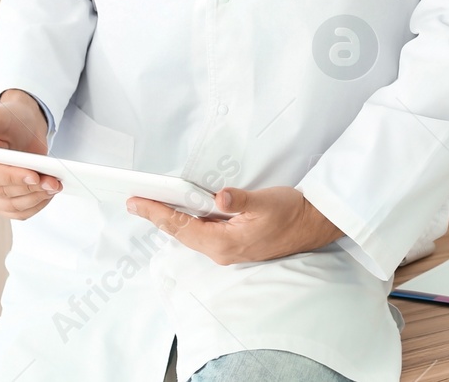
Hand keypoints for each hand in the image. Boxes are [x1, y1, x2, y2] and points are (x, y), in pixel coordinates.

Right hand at [0, 88, 61, 220]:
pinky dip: (37, 205)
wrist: (24, 127)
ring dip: (37, 197)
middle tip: (54, 180)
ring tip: (55, 185)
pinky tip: (49, 193)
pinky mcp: (2, 203)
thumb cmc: (8, 119)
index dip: (10, 177)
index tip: (33, 174)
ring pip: (12, 206)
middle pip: (2, 193)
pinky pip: (19, 213)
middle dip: (30, 187)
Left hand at [125, 186, 343, 265]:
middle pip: (181, 233)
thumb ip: (240, 200)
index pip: (181, 227)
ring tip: (153, 203)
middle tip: (136, 201)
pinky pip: (203, 232)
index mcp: (224, 243)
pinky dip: (188, 220)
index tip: (136, 202)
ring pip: (191, 233)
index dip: (156, 213)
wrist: (311, 226)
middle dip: (158, 216)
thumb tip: (220, 198)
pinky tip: (184, 209)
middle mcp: (221, 251)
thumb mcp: (266, 201)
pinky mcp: (233, 243)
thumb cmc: (290, 213)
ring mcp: (227, 249)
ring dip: (172, 218)